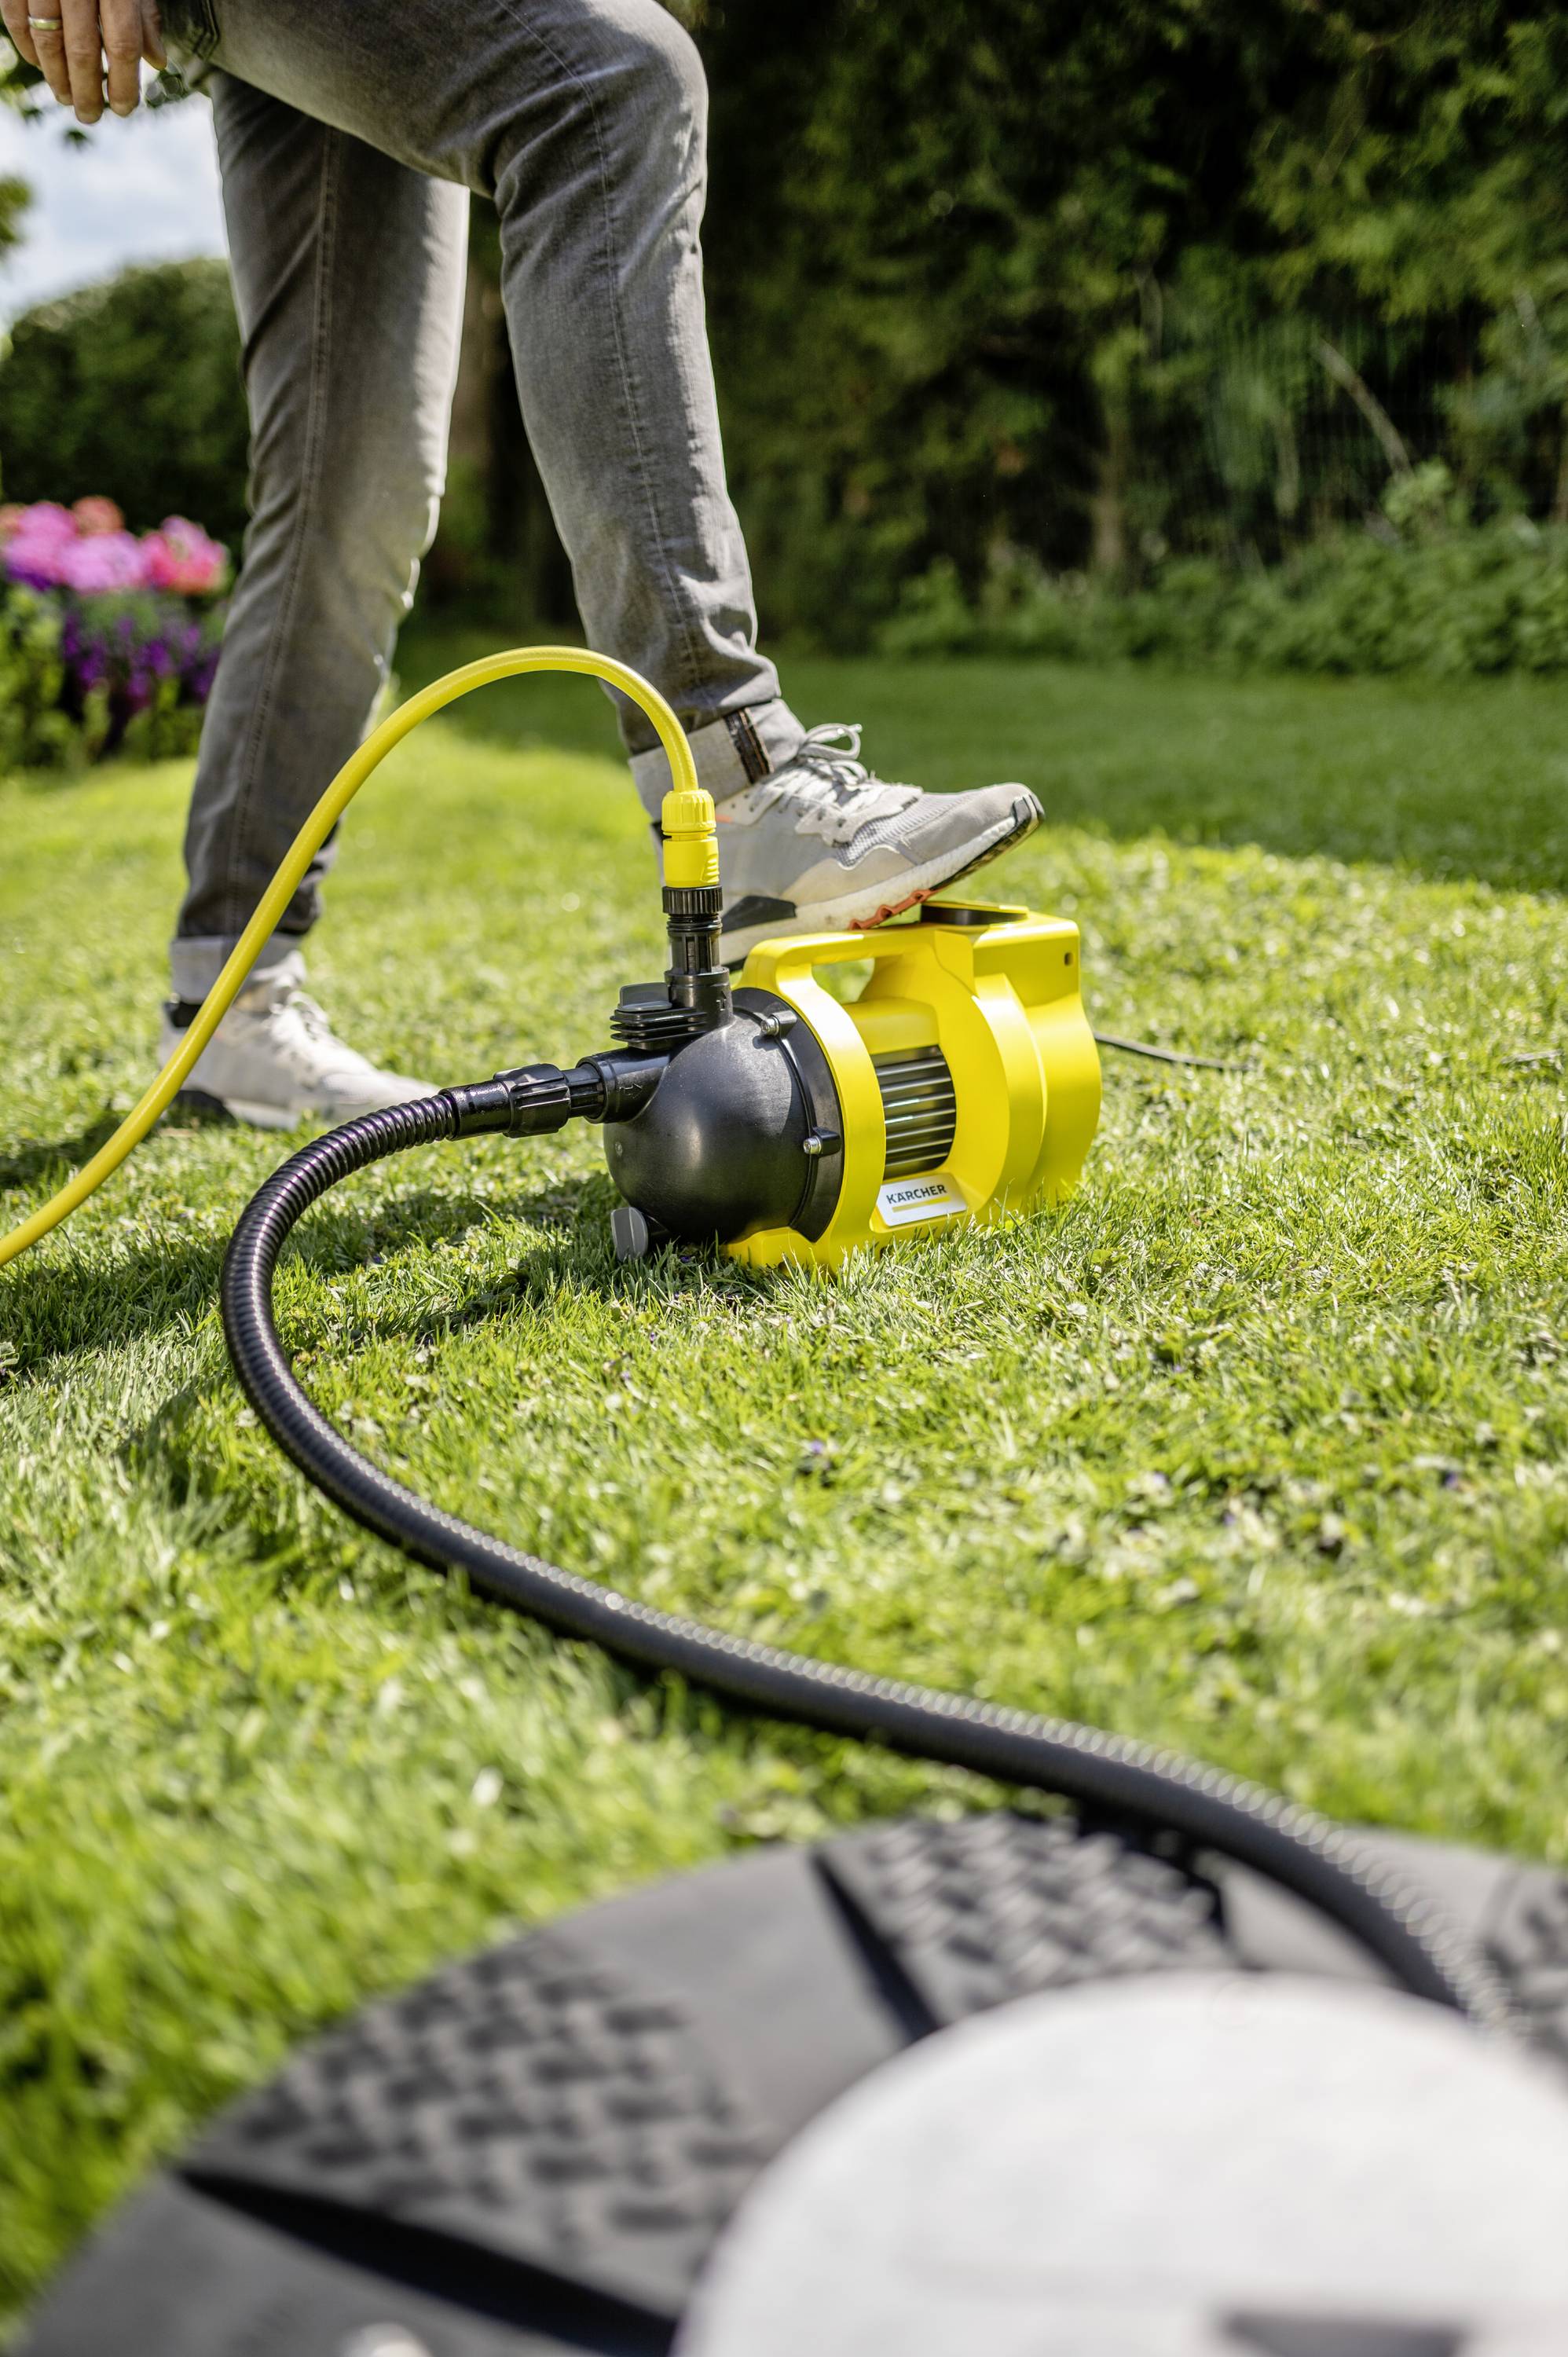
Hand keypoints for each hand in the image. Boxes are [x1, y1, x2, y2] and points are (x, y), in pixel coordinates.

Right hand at [2, 0, 165, 122]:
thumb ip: (145, 14)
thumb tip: (156, 62)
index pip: (123, 45)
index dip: (123, 83)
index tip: (123, 109)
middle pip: (82, 50)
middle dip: (87, 91)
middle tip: (91, 116)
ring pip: (47, 40)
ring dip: (57, 77)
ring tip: (66, 98)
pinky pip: (16, 20)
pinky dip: (29, 49)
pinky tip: (41, 67)